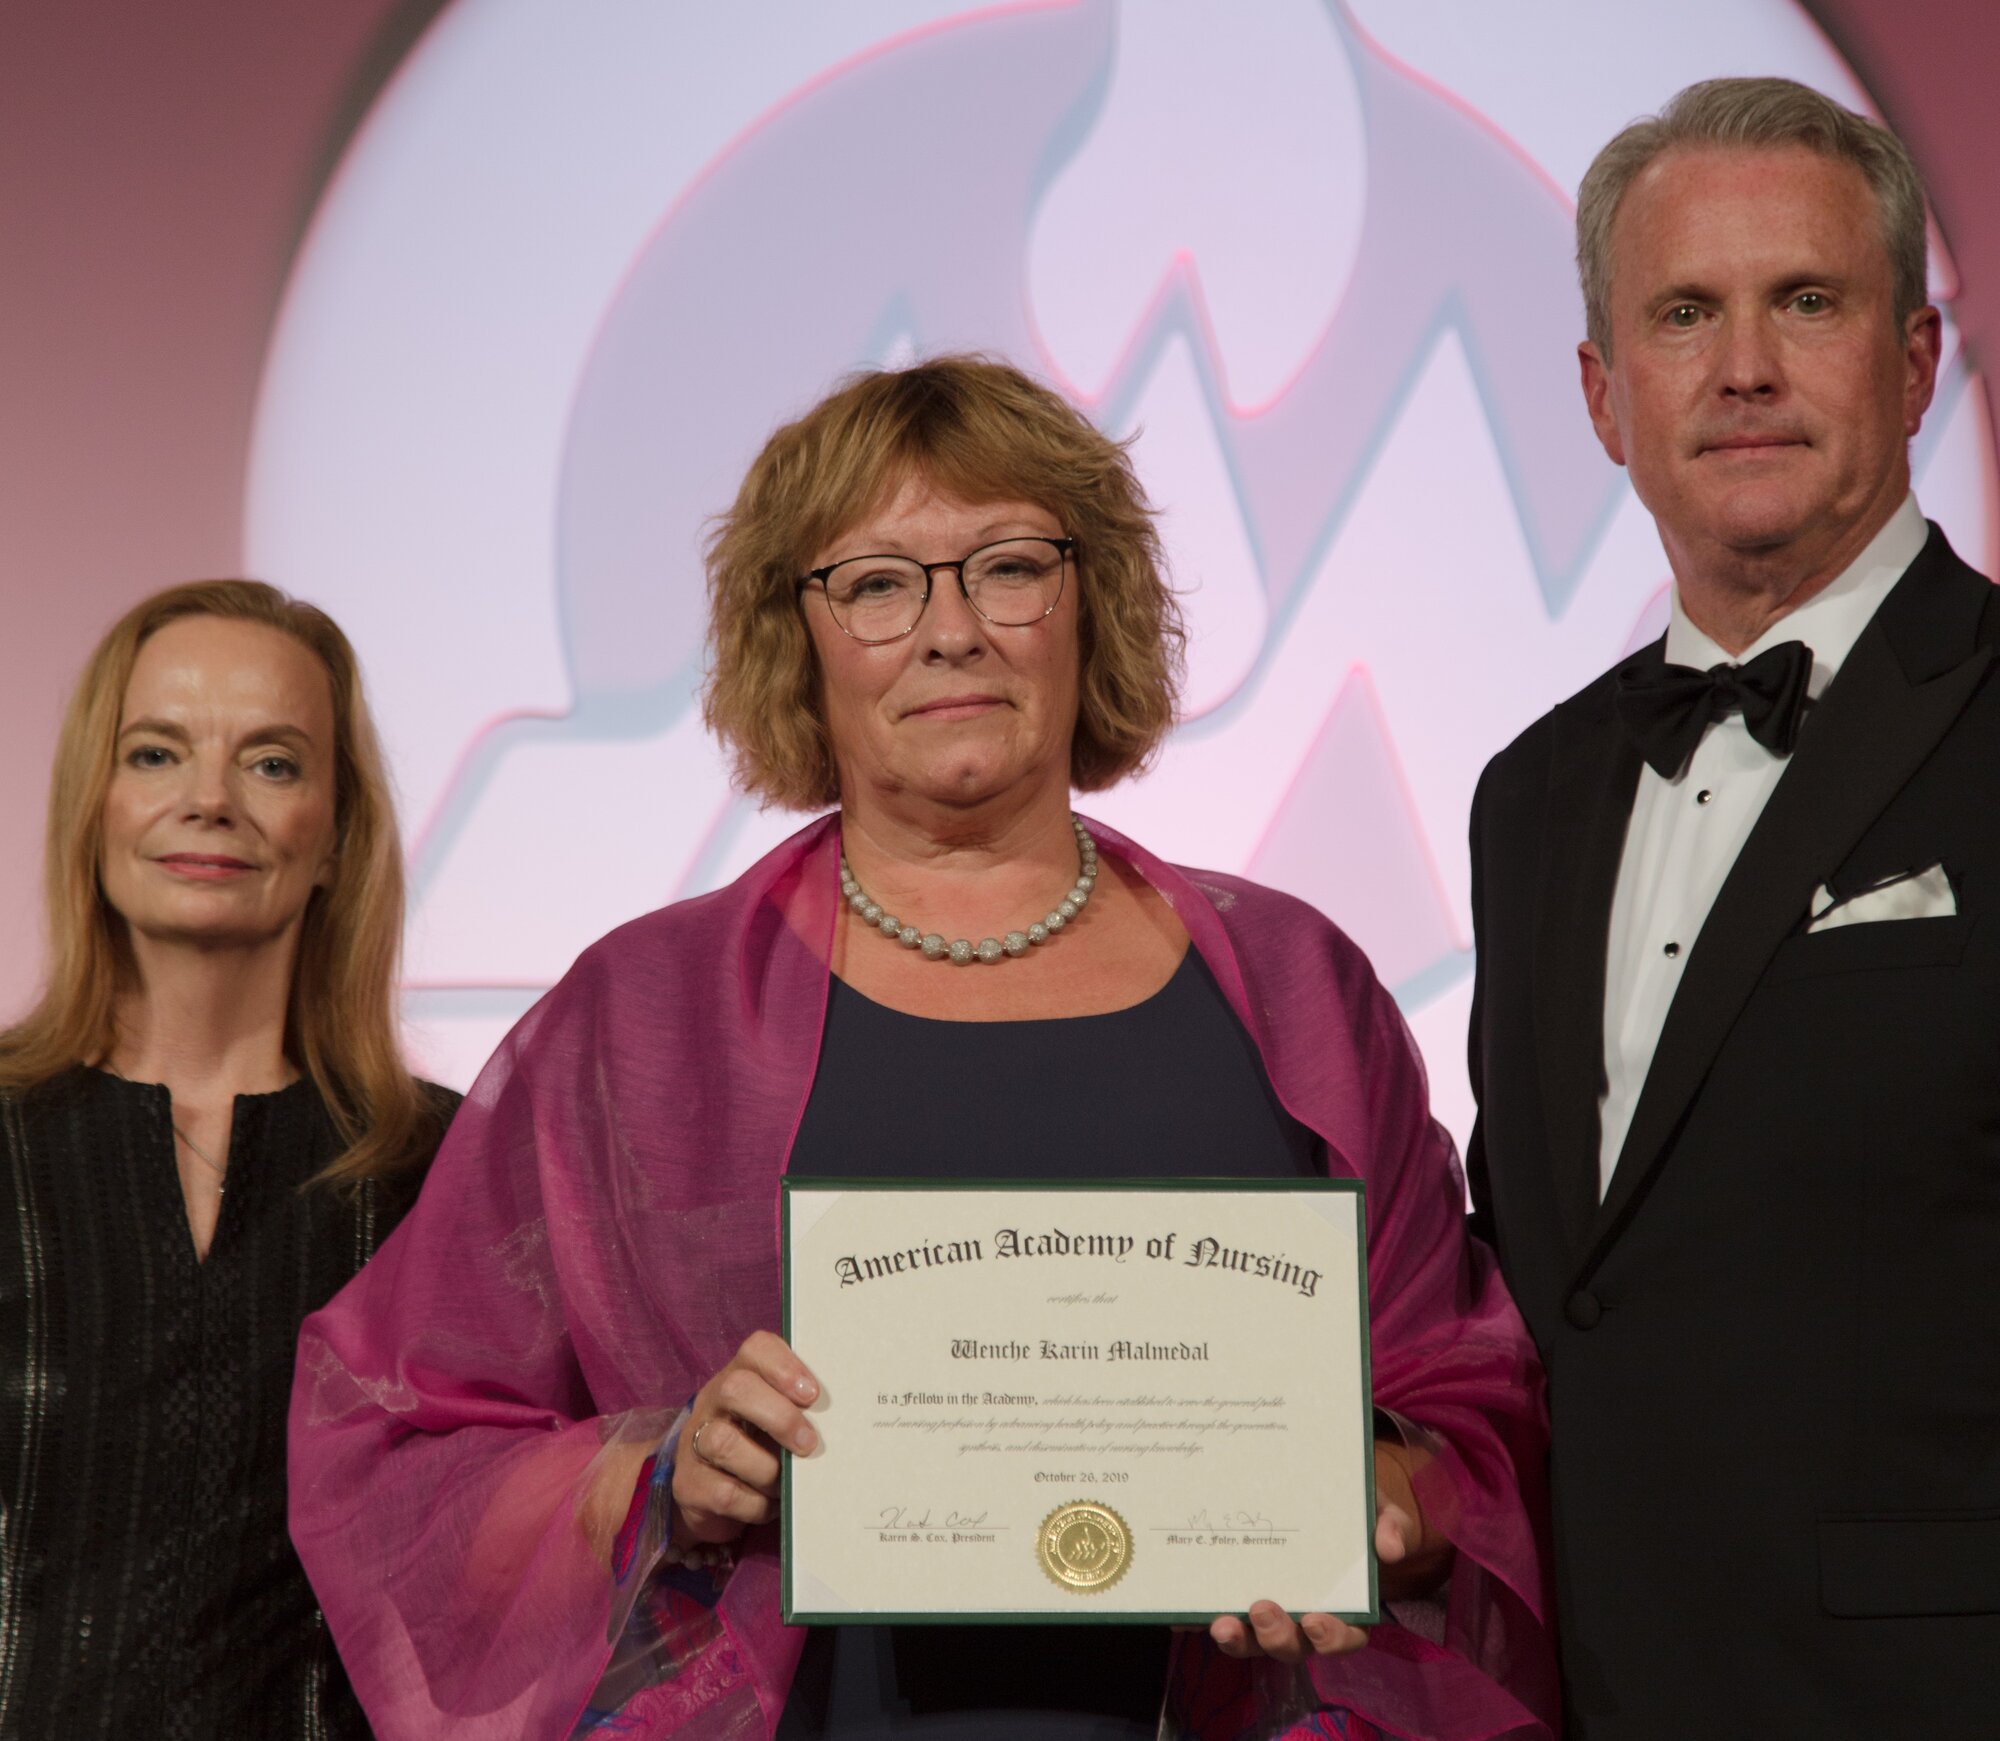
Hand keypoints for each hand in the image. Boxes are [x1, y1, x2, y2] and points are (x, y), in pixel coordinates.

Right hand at [671, 1330, 818, 1547]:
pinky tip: (771, 1504)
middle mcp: (712, 1403)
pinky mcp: (689, 1485)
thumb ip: (801, 1410)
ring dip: (768, 1469)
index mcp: (740, 1377)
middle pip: (736, 1389)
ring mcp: (695, 1443)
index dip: (785, 1366)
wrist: (707, 1494)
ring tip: (788, 1483)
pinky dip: (757, 1503)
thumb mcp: (775, 1420)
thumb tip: (846, 1419)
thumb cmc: (757, 1446)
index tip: (813, 1394)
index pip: (756, 1349)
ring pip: (725, 1443)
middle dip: (779, 1417)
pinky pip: (725, 1493)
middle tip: (808, 1443)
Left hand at [1207, 1439, 1446, 1660]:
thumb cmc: (1354, 1513)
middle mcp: (1301, 1621)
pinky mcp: (1232, 1601)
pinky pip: (1216, 1617)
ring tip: (1222, 1623)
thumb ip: (1389, 1526)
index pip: (1343, 1637)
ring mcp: (1264, 1614)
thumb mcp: (1378, 1512)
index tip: (1317, 1622)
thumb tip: (1389, 1548)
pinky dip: (1196, 1622)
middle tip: (1262, 1610)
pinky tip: (1181, 1615)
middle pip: (1290, 1646)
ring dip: (1237, 1640)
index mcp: (1343, 1608)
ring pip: (1251, 1642)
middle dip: (1276, 1636)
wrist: (1319, 1495)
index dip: (1331, 1638)